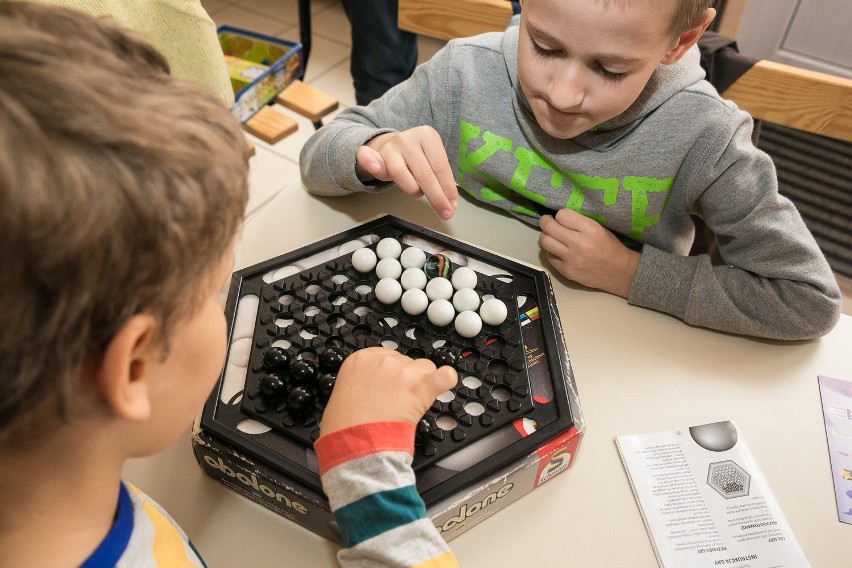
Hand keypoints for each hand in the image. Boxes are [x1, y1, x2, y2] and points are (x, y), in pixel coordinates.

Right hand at [320, 347, 456, 435]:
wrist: (354, 444)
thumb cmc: (344, 426)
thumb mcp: (344, 392)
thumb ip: (362, 381)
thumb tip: (376, 386)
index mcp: (360, 359)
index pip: (387, 356)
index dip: (390, 374)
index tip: (389, 386)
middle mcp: (382, 361)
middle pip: (406, 361)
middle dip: (405, 379)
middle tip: (396, 401)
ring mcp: (403, 371)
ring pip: (425, 367)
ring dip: (421, 382)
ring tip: (411, 403)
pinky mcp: (420, 385)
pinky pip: (445, 375)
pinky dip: (445, 381)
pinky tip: (441, 387)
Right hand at [356, 127, 458, 219]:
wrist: (391, 146)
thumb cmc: (416, 158)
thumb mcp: (431, 160)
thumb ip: (440, 178)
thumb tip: (450, 204)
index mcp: (428, 136)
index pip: (440, 167)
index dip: (447, 189)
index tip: (452, 206)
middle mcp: (408, 139)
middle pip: (424, 173)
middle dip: (436, 197)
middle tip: (445, 213)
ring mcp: (390, 147)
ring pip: (401, 174)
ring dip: (412, 190)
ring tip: (417, 193)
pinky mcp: (374, 155)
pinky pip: (369, 159)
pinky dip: (371, 163)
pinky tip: (375, 168)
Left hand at [539, 209, 639, 297]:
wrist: (620, 271)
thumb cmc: (609, 246)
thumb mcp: (598, 227)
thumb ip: (578, 222)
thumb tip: (557, 217)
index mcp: (590, 228)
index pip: (562, 214)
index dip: (560, 215)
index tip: (562, 218)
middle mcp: (579, 243)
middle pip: (548, 227)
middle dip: (545, 222)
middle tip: (547, 222)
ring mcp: (571, 259)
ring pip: (544, 241)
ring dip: (546, 236)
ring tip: (552, 236)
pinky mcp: (566, 271)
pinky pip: (549, 256)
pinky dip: (552, 251)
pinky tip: (559, 251)